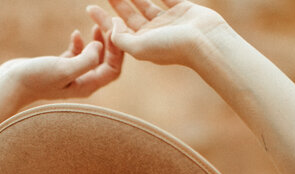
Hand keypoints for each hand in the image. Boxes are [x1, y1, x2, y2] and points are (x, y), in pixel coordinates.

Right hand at [0, 25, 123, 108]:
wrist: (11, 84)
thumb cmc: (36, 79)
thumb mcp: (63, 69)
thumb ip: (85, 60)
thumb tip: (99, 47)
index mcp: (87, 86)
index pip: (113, 69)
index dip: (117, 50)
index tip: (113, 29)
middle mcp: (83, 83)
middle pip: (105, 62)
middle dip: (109, 42)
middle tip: (107, 21)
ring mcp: (72, 76)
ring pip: (93, 57)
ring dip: (97, 40)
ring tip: (95, 23)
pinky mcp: (61, 68)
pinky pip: (78, 54)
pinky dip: (80, 43)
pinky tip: (76, 33)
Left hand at [87, 0, 226, 67]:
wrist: (205, 42)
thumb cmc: (172, 47)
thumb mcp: (140, 47)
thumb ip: (121, 39)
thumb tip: (113, 24)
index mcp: (142, 46)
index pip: (118, 32)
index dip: (103, 20)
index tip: (89, 8)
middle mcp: (154, 35)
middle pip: (130, 17)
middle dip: (116, 3)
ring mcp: (168, 22)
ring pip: (145, 4)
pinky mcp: (182, 9)